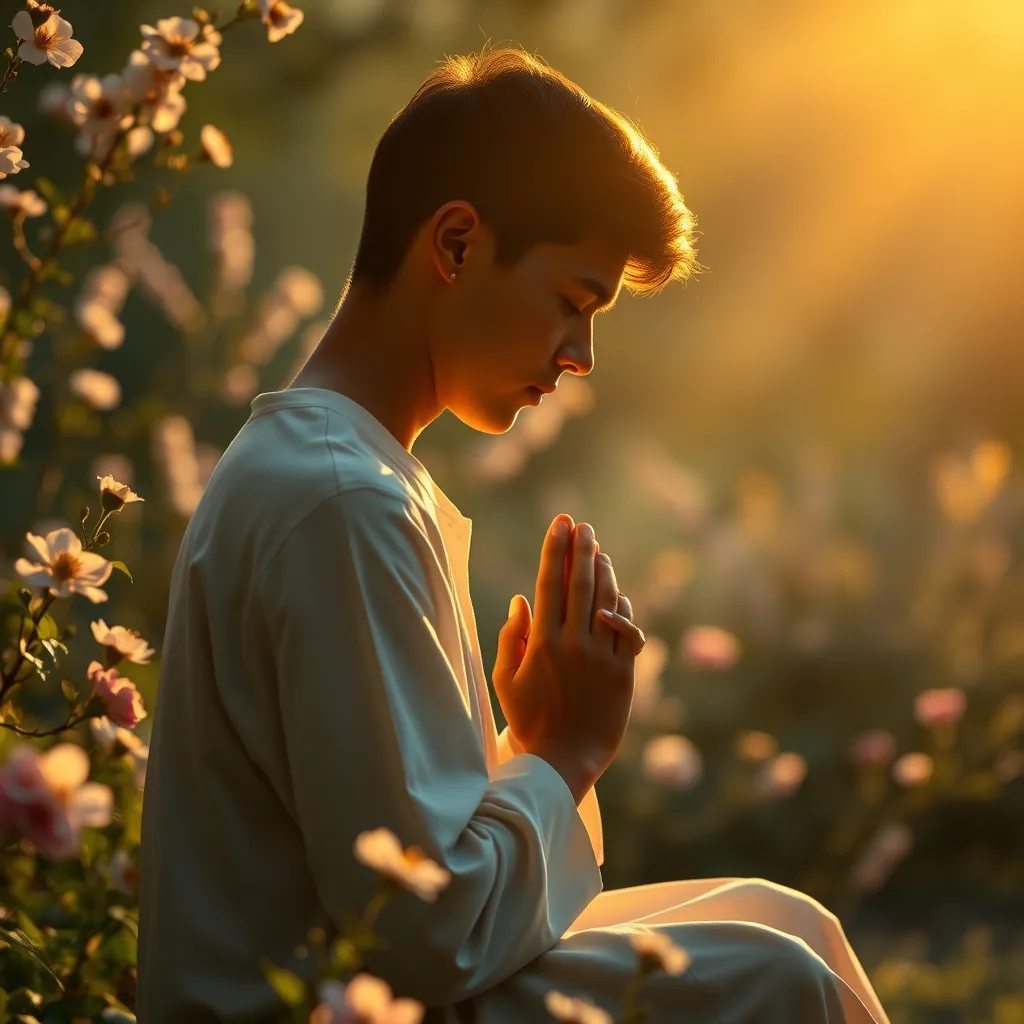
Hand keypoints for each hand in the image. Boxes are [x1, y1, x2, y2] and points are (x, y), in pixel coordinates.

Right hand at [492, 516, 636, 801]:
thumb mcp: (504, 680)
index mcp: (540, 643)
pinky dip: (624, 609)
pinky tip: (617, 594)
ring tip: (599, 550)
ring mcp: (601, 658)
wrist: (563, 761)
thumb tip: (521, 599)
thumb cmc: (528, 720)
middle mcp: (573, 644)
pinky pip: (629, 632)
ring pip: (606, 602)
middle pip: (579, 585)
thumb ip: (511, 636)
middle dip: (581, 550)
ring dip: (604, 572)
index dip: (554, 550)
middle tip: (583, 526)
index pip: (549, 584)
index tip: (559, 524)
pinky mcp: (625, 673)